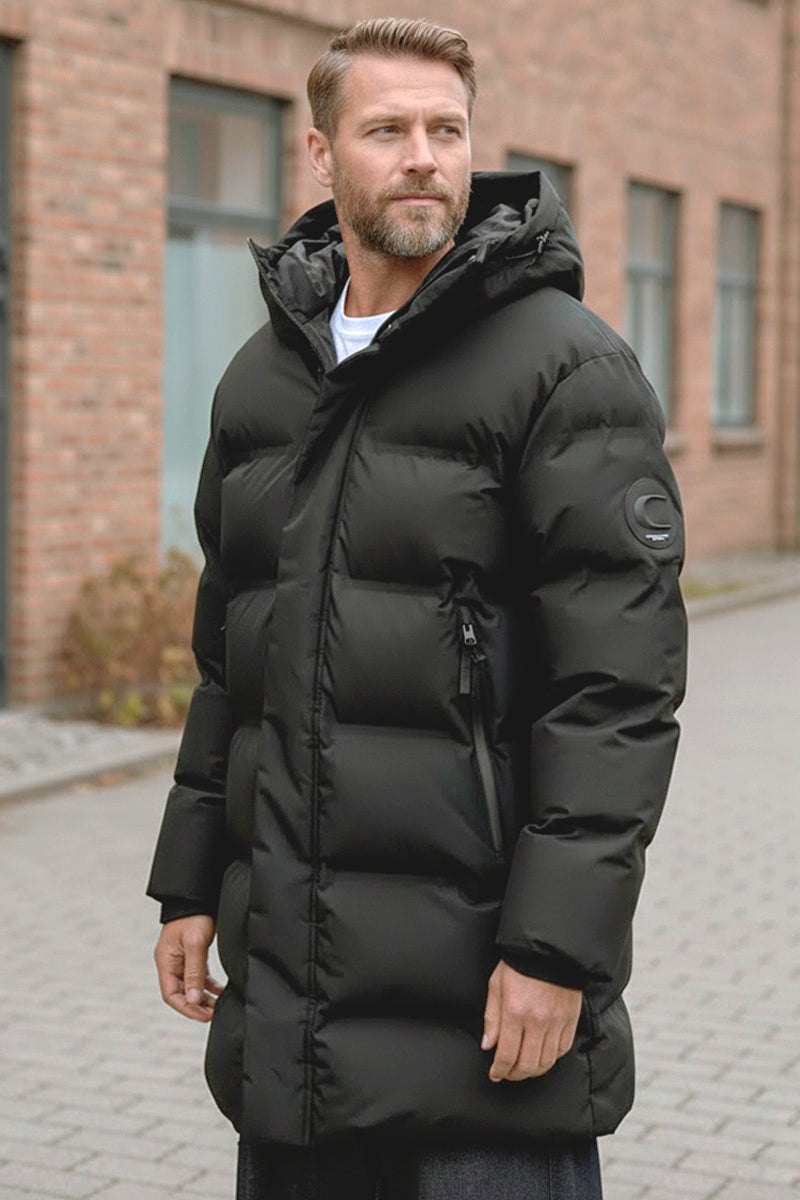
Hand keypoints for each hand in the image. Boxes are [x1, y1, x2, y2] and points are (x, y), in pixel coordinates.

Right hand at [154, 915, 223, 1022]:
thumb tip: (193, 999)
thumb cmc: (193, 916)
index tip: (203, 1016)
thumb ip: (194, 972)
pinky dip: (208, 986)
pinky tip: (220, 992)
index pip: (170, 994)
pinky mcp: (193, 955)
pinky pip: (199, 977)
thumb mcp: (195, 943)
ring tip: (218, 1007)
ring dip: (203, 998)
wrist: (198, 897)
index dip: (186, 1008)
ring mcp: (182, 960)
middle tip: (214, 1014)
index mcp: (166, 961)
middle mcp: (171, 963)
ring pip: (191, 987)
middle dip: (196, 1006)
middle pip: (180, 993)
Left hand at [481, 959, 581, 1081]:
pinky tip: (543, 1056)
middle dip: (515, 1075)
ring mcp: (557, 1022)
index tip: (495, 1074)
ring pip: (547, 1061)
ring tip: (524, 1068)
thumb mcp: (496, 985)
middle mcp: (537, 1021)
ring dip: (534, 1070)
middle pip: (528, 1064)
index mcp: (515, 1012)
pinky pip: (563, 1049)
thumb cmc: (518, 964)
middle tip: (508, 1074)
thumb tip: (488, 1045)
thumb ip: (492, 1018)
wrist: (548, 949)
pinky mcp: (571, 1019)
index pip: (507, 1054)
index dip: (500, 1070)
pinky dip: (552, 1058)